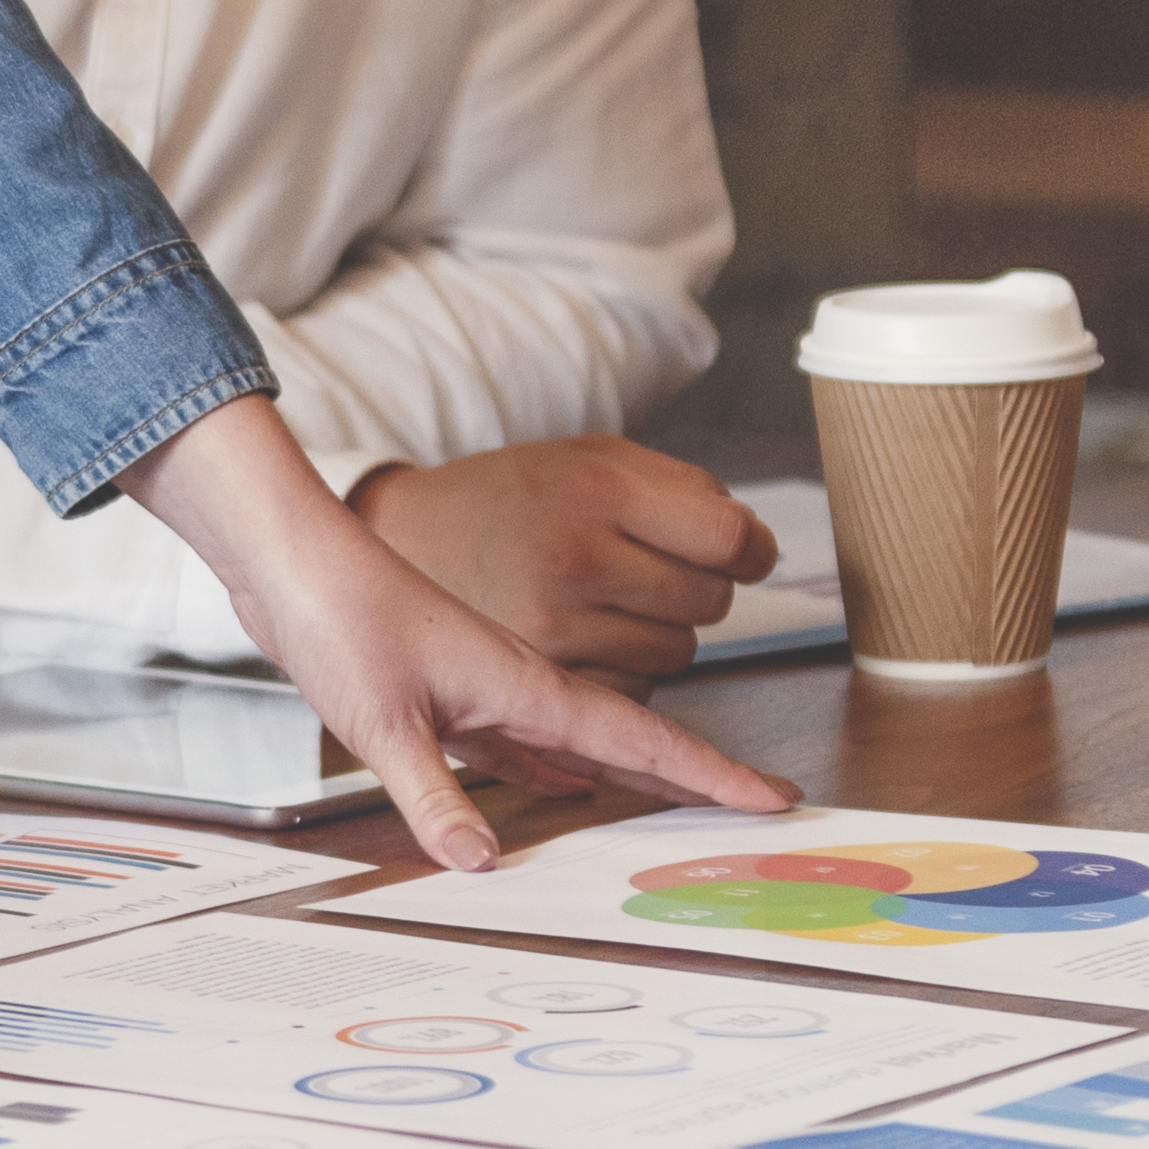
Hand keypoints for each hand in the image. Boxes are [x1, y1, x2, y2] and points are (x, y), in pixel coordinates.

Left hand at [121, 396, 794, 867]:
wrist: (294, 563)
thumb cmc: (338, 619)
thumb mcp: (381, 724)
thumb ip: (434, 798)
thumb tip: (482, 862)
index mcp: (524, 687)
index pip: (639, 739)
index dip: (708, 773)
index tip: (770, 796)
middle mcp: (520, 689)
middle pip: (628, 744)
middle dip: (694, 779)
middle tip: (757, 811)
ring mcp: (488, 693)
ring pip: (580, 748)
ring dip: (630, 781)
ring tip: (680, 816)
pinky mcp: (450, 699)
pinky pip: (521, 750)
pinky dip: (551, 776)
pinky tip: (563, 794)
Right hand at [351, 437, 784, 681]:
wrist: (397, 543)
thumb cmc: (498, 498)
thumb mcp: (585, 455)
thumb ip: (679, 486)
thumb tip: (749, 541)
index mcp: (595, 494)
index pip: (728, 540)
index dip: (751, 549)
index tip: (747, 552)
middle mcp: (575, 563)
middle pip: (709, 603)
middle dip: (698, 588)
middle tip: (656, 570)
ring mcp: (555, 629)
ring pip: (677, 654)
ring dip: (661, 634)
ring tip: (609, 603)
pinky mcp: (538, 682)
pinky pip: (633, 693)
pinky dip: (624, 674)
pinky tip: (589, 641)